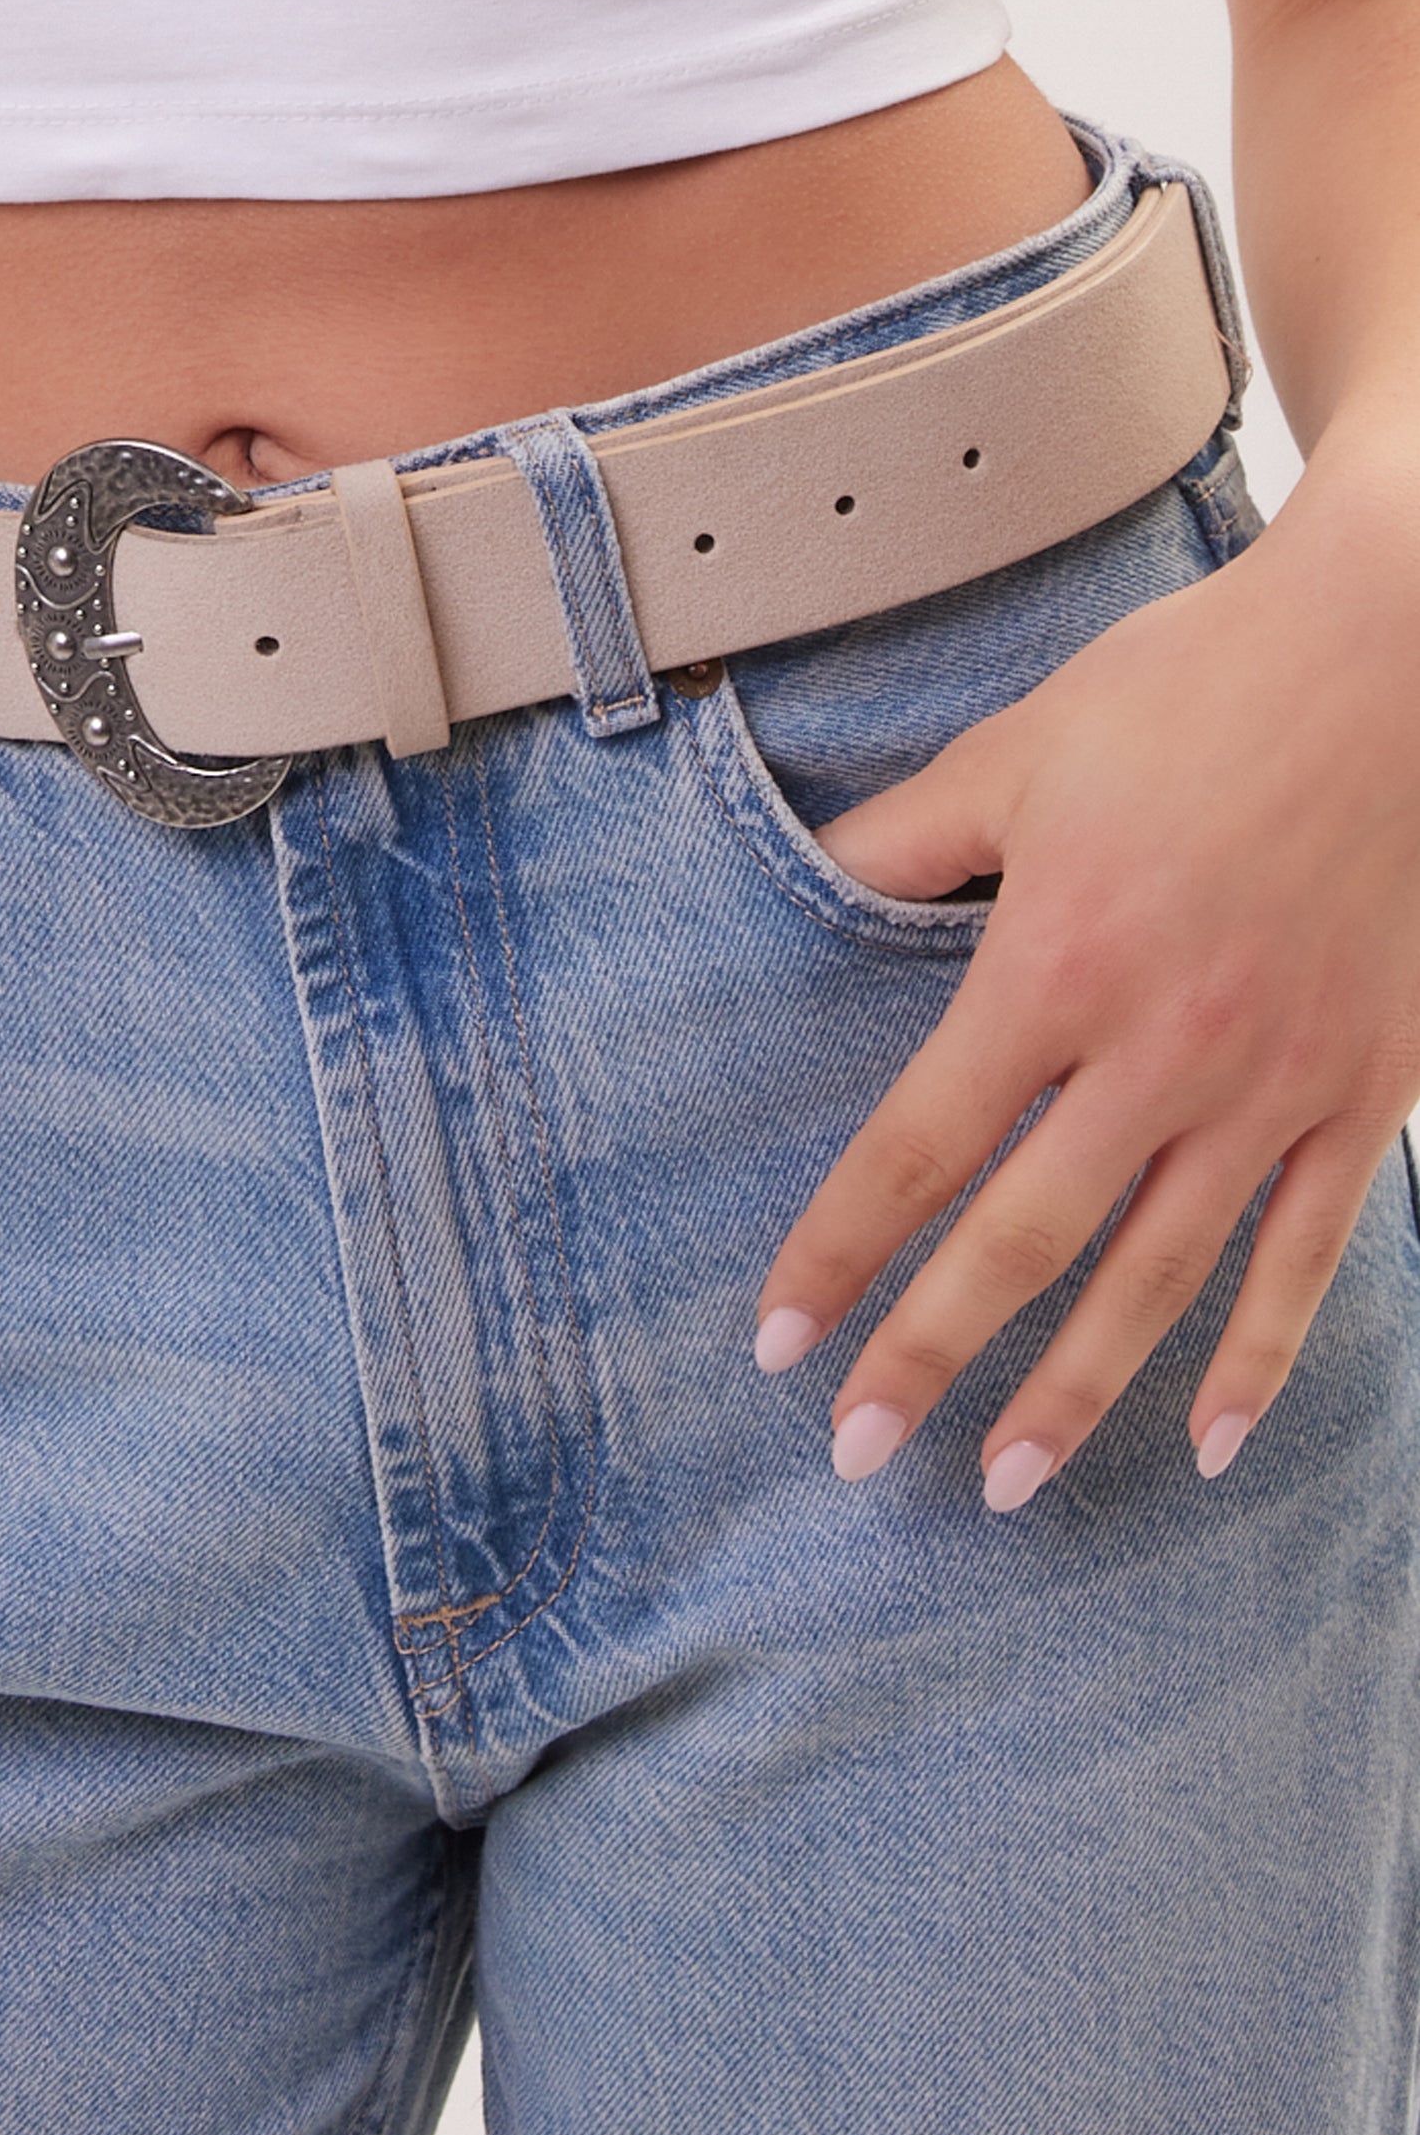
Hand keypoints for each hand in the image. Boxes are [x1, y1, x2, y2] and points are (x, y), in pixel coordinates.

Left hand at [754, 467, 1419, 1506]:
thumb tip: (807, 875)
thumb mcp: (1023, 749)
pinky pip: (1308, 1254)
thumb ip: (907, 837)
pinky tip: (1204, 1441)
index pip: (916, 1149)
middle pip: (1022, 1242)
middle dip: (931, 1356)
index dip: (837, 1254)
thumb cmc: (1197, 686)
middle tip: (859, 1453)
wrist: (1405, 651)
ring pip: (1158, 1275)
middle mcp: (1161, 1047)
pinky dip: (1257, 1356)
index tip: (776, 1343)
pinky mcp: (1366, 1090)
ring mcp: (1274, 1081)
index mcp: (1054, 964)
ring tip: (1005, 1483)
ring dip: (1077, 1390)